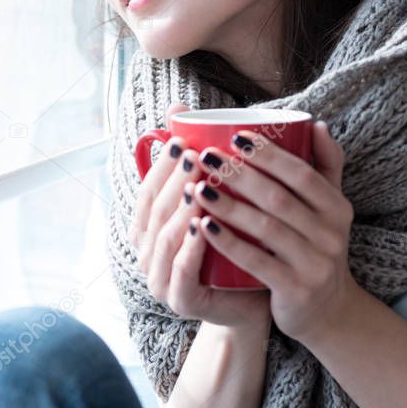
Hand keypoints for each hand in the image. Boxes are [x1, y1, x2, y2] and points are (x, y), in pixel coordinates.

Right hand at [129, 103, 271, 331]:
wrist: (257, 299)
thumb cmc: (238, 244)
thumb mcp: (220, 198)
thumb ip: (203, 161)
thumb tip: (181, 106)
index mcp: (152, 229)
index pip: (149, 190)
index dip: (160, 164)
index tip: (180, 137)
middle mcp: (149, 253)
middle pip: (154, 211)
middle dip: (171, 181)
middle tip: (194, 154)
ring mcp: (162, 279)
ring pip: (165, 238)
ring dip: (180, 209)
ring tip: (198, 183)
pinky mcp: (181, 301)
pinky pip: (181, 271)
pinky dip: (190, 248)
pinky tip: (202, 226)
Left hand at [187, 122, 359, 346]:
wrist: (327, 312)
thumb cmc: (317, 250)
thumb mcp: (330, 211)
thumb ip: (326, 167)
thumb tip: (318, 125)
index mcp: (337, 208)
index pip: (303, 174)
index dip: (270, 154)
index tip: (236, 136)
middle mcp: (331, 234)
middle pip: (280, 198)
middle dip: (241, 175)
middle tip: (207, 157)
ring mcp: (315, 264)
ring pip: (266, 228)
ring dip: (229, 206)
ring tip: (197, 188)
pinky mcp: (295, 290)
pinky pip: (257, 262)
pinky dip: (229, 242)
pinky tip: (203, 226)